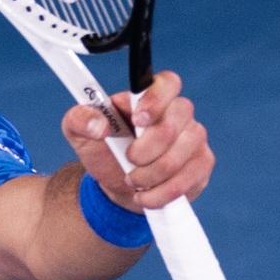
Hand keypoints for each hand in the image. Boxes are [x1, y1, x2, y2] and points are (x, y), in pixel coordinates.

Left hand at [60, 70, 212, 211]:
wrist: (118, 185)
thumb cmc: (104, 150)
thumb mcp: (79, 132)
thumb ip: (80, 119)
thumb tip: (98, 125)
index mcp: (148, 96)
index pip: (168, 83)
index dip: (156, 100)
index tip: (137, 120)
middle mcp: (177, 113)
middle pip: (176, 122)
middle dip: (147, 149)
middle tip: (128, 159)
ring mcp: (193, 138)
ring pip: (181, 154)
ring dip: (151, 174)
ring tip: (132, 181)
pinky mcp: (201, 164)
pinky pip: (189, 178)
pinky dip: (162, 192)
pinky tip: (146, 195)